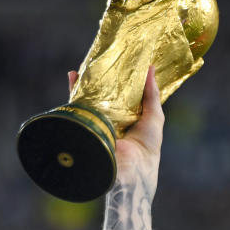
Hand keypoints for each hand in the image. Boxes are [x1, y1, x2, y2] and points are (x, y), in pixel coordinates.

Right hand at [68, 67, 163, 191]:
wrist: (132, 171)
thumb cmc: (148, 148)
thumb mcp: (154, 116)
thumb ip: (152, 94)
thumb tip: (151, 68)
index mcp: (128, 118)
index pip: (122, 95)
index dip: (121, 80)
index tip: (120, 62)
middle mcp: (112, 120)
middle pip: (104, 95)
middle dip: (100, 78)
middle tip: (100, 58)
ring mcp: (98, 123)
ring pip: (89, 99)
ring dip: (86, 82)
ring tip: (86, 64)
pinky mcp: (87, 126)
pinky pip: (78, 108)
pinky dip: (74, 92)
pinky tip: (74, 76)